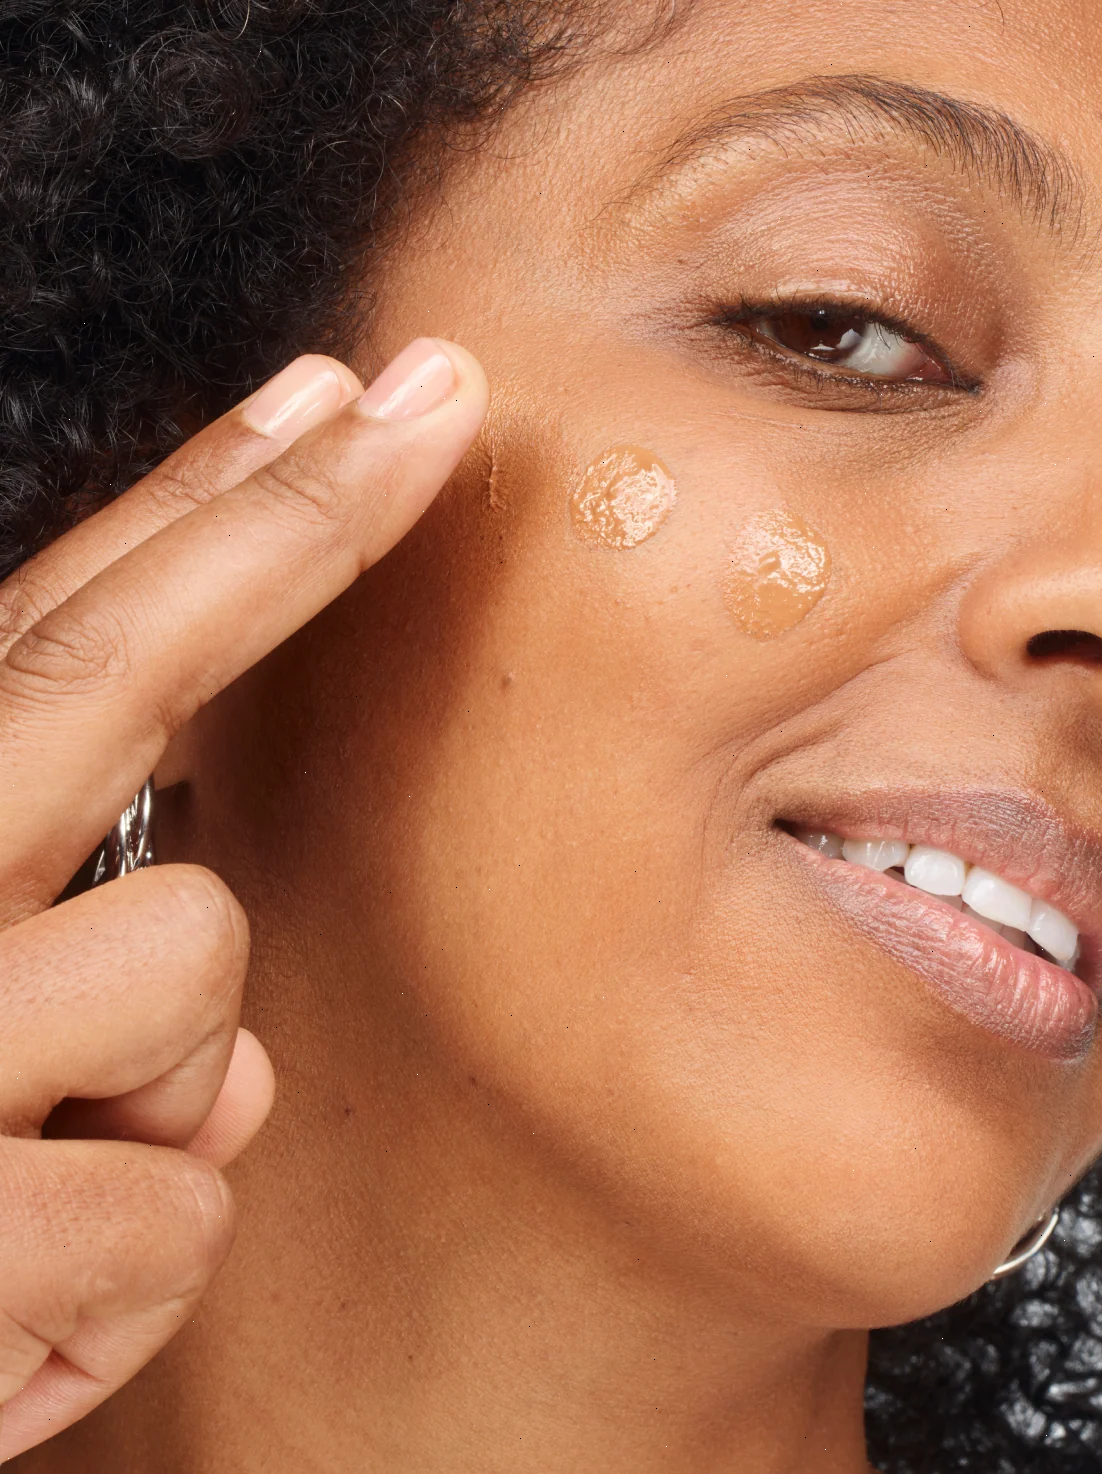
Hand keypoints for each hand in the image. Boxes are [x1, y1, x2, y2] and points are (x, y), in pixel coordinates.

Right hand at [0, 339, 487, 1460]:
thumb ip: (52, 1002)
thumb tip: (231, 1058)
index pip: (40, 639)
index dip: (203, 511)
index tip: (335, 397)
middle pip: (102, 671)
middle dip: (289, 521)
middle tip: (433, 388)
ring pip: (190, 968)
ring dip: (156, 1090)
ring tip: (12, 1194)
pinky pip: (173, 1210)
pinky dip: (121, 1285)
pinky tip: (2, 1337)